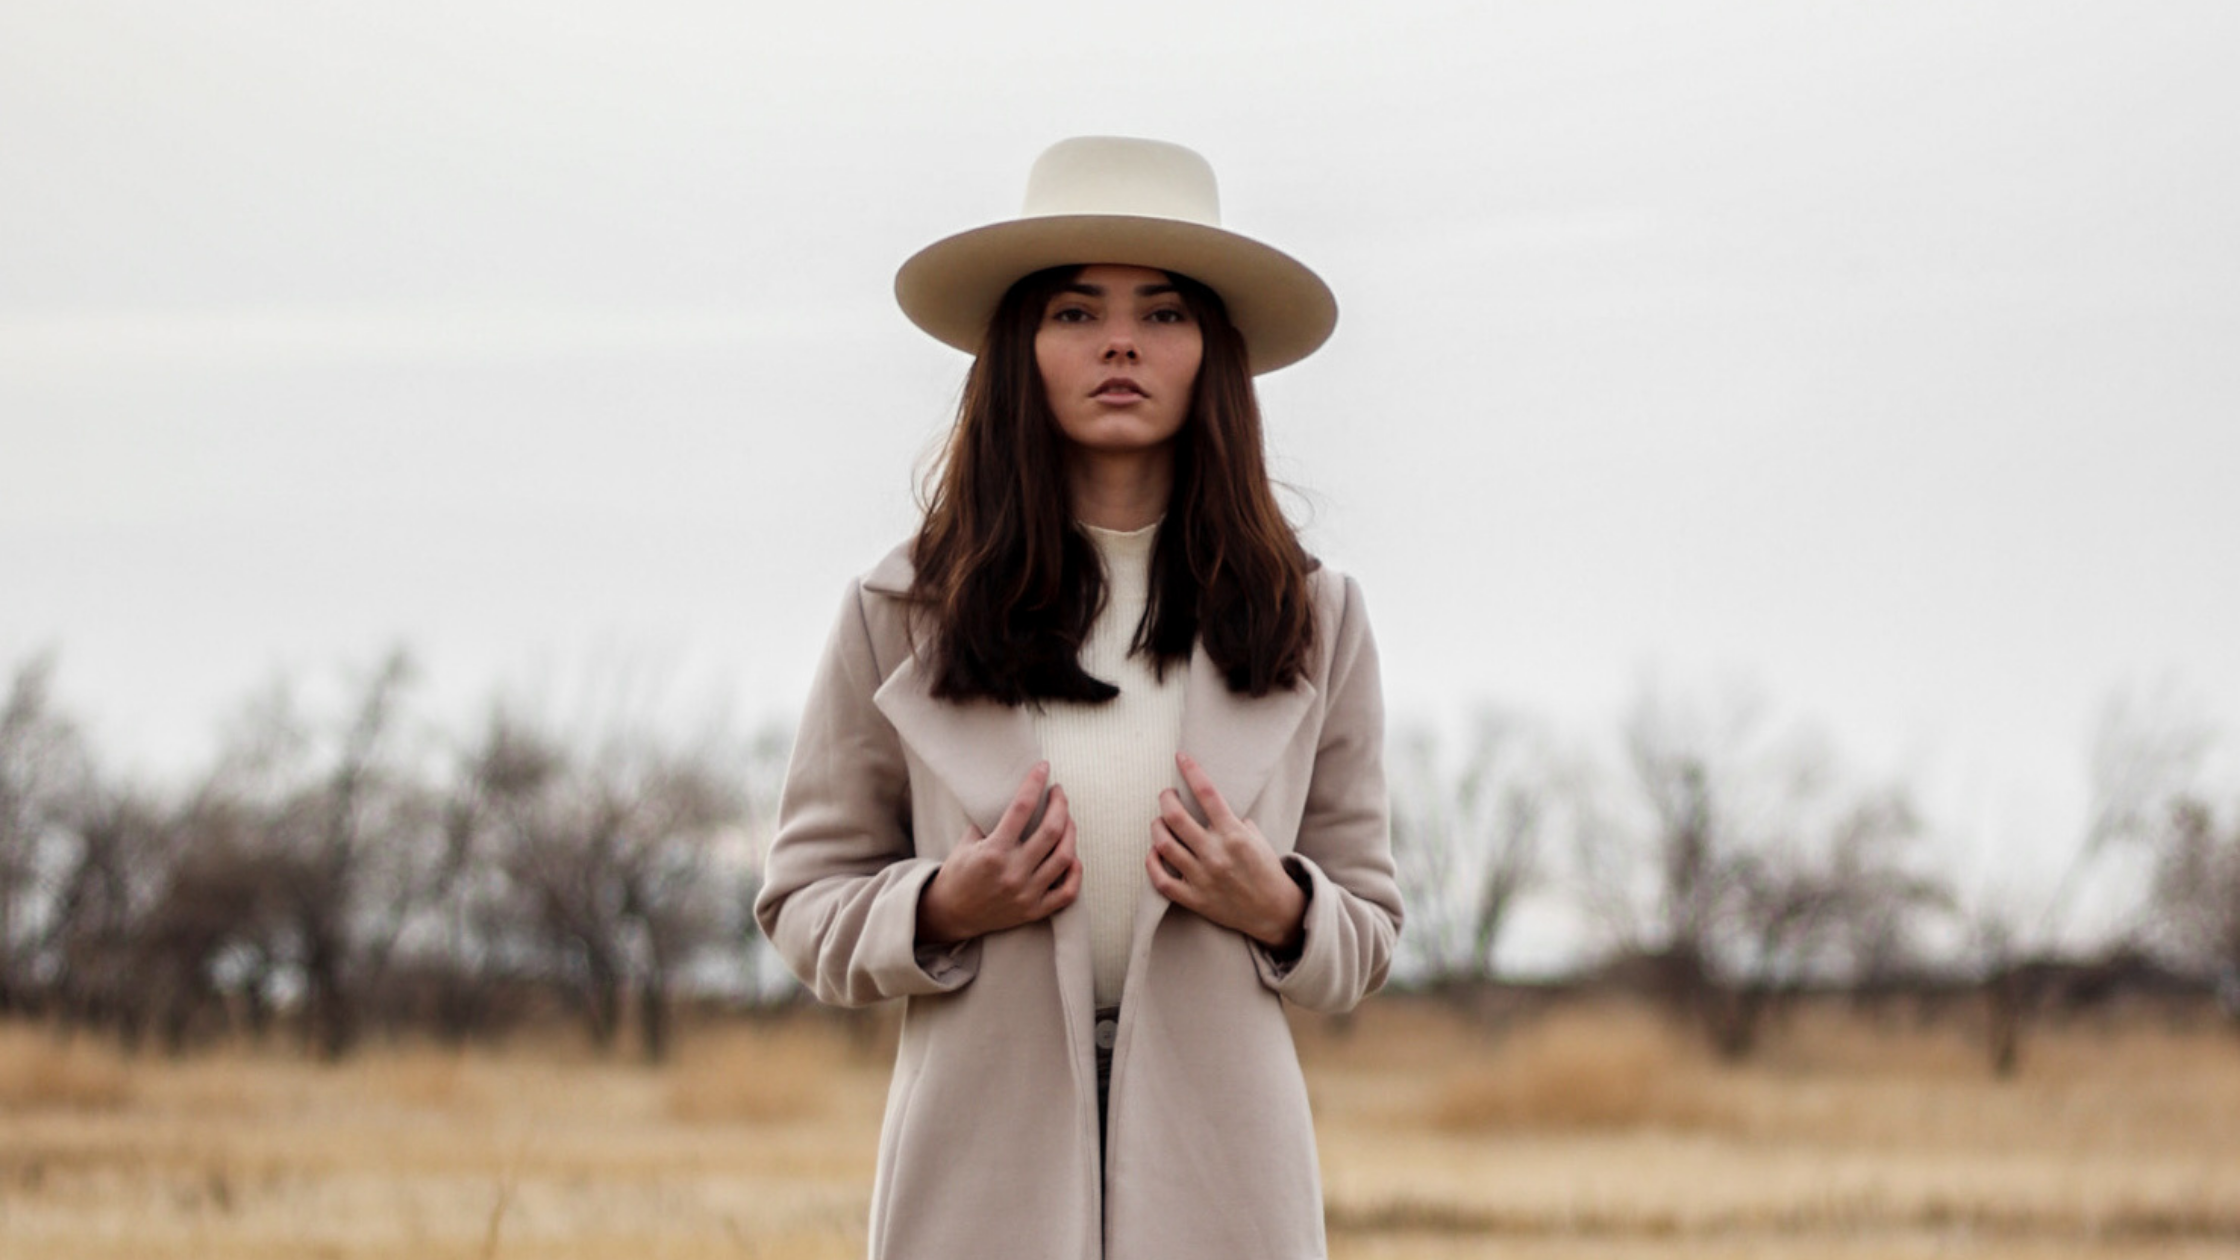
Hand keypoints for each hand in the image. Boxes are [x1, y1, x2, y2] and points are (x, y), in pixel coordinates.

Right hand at [918, 762, 1080, 944]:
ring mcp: (1026, 894)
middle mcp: (1012, 873)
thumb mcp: (967, 842)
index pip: (1021, 808)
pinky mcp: (1034, 911)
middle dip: (1060, 804)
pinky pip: (1067, 892)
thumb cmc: (959, 873)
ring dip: (1070, 832)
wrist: (951, 914)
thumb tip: (1014, 793)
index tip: (1042, 767)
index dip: (1034, 783)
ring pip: (1064, 857)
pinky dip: (1075, 872)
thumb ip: (990, 820)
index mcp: (993, 852)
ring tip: (1066, 818)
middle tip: (1059, 792)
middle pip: (1051, 831)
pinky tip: (1072, 856)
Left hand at [1147, 752, 1306, 950]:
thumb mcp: (1257, 839)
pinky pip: (1160, 879)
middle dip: (1166, 798)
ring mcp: (1202, 878)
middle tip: (1167, 794)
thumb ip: (1234, 822)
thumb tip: (1211, 808)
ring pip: (1163, 844)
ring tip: (1160, 821)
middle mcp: (1215, 854)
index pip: (1207, 793)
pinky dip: (1152, 862)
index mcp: (1234, 835)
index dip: (1191, 770)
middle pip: (1175, 817)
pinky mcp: (1194, 899)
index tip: (1181, 757)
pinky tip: (1155, 852)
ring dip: (1156, 826)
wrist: (1274, 912)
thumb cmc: (1266, 870)